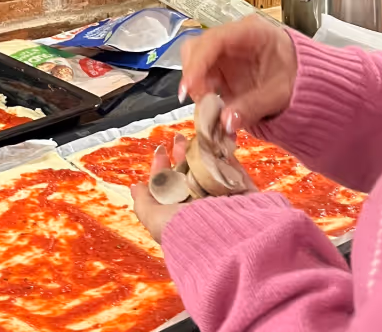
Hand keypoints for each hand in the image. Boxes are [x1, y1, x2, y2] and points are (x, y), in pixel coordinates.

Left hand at [132, 134, 258, 242]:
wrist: (227, 243)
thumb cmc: (187, 232)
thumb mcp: (156, 220)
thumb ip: (144, 203)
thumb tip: (136, 189)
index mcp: (181, 217)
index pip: (168, 187)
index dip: (162, 167)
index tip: (160, 151)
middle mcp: (203, 210)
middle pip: (190, 176)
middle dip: (183, 155)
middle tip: (179, 138)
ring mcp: (225, 203)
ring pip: (212, 172)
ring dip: (204, 153)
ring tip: (198, 137)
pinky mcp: (246, 197)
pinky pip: (235, 173)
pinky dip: (228, 158)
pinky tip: (219, 144)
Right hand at [180, 14, 297, 133]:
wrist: (309, 82)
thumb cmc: (300, 78)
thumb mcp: (281, 94)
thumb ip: (253, 107)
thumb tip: (225, 122)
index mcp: (251, 31)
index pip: (214, 40)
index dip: (197, 63)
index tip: (189, 88)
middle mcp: (233, 36)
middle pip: (197, 47)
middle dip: (193, 74)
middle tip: (201, 101)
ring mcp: (225, 51)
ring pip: (194, 61)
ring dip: (195, 85)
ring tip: (210, 107)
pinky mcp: (221, 66)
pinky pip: (201, 76)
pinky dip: (201, 92)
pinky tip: (212, 107)